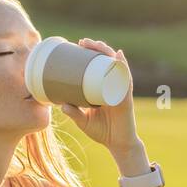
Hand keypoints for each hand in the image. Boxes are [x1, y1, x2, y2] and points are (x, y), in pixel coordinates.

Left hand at [58, 38, 140, 155]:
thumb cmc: (102, 132)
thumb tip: (60, 104)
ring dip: (107, 53)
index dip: (90, 55)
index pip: (98, 66)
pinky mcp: (126, 98)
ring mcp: (120, 90)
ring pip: (115, 66)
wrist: (118, 144)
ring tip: (97, 45)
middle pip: (106, 61)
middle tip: (83, 42)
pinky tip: (119, 57)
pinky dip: (123, 67)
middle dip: (97, 49)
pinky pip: (125, 80)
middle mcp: (113, 86)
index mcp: (103, 88)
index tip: (78, 45)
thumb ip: (74, 113)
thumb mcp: (83, 122)